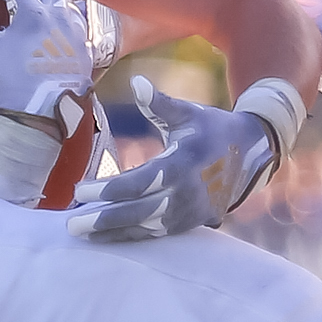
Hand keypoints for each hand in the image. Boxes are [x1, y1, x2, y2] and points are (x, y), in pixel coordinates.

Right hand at [0, 0, 93, 122]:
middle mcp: (60, 19)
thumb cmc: (9, 82)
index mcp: (34, 14)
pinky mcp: (84, 54)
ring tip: (36, 9)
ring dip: (50, 0)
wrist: (37, 116)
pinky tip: (53, 33)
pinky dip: (63, 22)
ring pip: (67, 3)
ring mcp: (76, 36)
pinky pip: (77, 28)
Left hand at [66, 75, 280, 241]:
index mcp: (182, 164)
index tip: (79, 191)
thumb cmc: (212, 129)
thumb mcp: (188, 113)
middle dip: (104, 219)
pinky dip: (132, 236)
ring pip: (147, 228)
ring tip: (83, 234)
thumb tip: (136, 83)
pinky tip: (108, 238)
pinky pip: (158, 235)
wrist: (250, 153)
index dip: (107, 189)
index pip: (138, 183)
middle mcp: (186, 193)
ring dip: (114, 232)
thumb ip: (159, 103)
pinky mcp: (192, 223)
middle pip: (138, 212)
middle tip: (71, 225)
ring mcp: (190, 212)